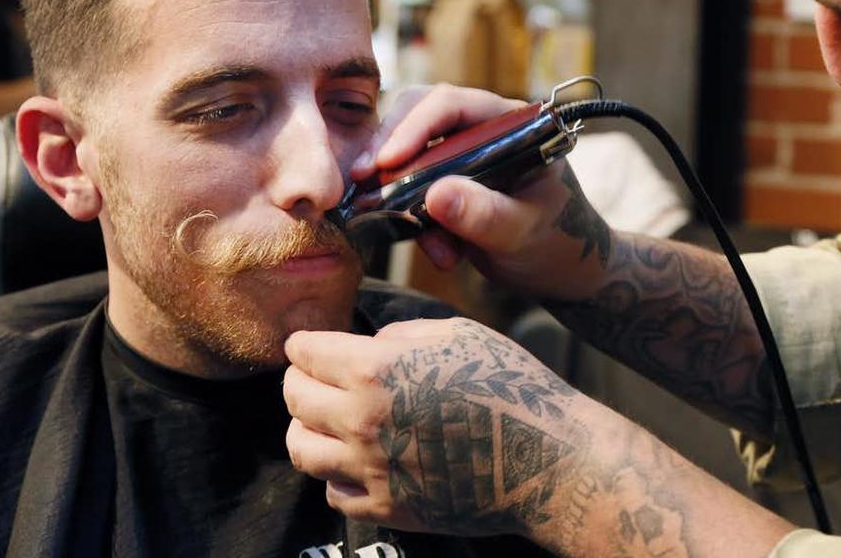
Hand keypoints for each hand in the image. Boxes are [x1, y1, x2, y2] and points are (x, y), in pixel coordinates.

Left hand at [283, 317, 587, 535]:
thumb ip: (400, 334)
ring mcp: (371, 470)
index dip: (303, 344)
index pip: (306, 353)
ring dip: (305, 428)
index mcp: (375, 370)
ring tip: (322, 419)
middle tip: (310, 376)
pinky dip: (335, 472)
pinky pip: (333, 491)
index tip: (303, 344)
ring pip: (301, 449)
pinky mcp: (387, 507)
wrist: (546, 459)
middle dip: (298, 380)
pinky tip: (355, 459)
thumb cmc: (510, 386)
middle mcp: (361, 421)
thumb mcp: (457, 334)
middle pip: (294, 399)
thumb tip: (370, 345)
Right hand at [353, 83, 613, 300]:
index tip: (385, 161)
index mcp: (511, 123)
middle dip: (388, 148)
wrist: (562, 270)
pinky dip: (409, 217)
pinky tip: (438, 251)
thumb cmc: (558, 242)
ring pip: (407, 152)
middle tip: (364, 182)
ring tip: (422, 239)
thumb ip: (486, 214)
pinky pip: (409, 187)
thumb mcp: (524, 231)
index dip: (414, 127)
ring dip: (397, 192)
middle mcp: (481, 130)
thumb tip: (437, 195)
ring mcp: (461, 155)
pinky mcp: (445, 182)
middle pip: (418, 115)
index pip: (452, 103)